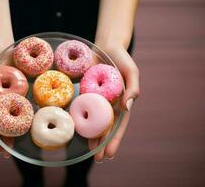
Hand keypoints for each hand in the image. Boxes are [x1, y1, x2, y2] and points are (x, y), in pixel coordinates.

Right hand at [0, 39, 13, 158]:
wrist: (1, 42)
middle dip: (1, 139)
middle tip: (7, 153)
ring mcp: (5, 96)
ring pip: (8, 117)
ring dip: (12, 131)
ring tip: (18, 145)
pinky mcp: (16, 90)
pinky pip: (19, 104)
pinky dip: (22, 115)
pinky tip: (28, 124)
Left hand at [89, 43, 139, 162]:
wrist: (105, 46)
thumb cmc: (121, 58)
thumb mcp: (131, 71)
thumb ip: (133, 87)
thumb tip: (128, 107)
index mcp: (121, 102)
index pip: (119, 125)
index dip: (115, 140)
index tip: (110, 154)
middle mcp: (108, 104)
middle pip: (105, 128)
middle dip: (103, 144)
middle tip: (98, 160)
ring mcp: (95, 100)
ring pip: (93, 122)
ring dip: (91, 137)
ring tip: (88, 151)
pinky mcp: (84, 93)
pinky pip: (81, 108)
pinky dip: (78, 119)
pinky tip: (74, 129)